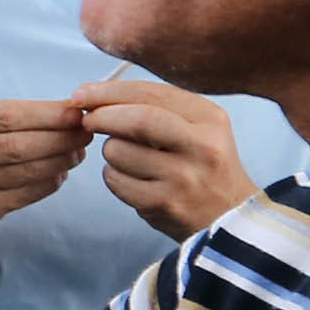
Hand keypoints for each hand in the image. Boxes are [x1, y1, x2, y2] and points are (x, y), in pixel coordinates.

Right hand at [0, 99, 87, 232]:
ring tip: (78, 151)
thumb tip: (69, 111)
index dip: (46, 114)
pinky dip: (50, 182)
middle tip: (86, 132)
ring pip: (25, 170)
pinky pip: (26, 194)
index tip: (76, 112)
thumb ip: (13, 117)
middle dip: (59, 137)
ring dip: (60, 160)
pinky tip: (61, 172)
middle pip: (17, 144)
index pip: (6, 115)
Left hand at [71, 80, 256, 238]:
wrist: (227, 217)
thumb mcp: (197, 127)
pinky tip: (130, 178)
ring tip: (126, 156)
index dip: (110, 91)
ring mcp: (183, 177)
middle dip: (102, 116)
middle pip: (138, 120)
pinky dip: (113, 176)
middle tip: (86, 119)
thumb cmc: (200, 165)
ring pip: (120, 151)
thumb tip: (96, 96)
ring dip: (110, 151)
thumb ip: (156, 107)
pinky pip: (116, 181)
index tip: (82, 93)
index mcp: (209, 118)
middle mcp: (201, 146)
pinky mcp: (164, 203)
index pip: (152, 93)